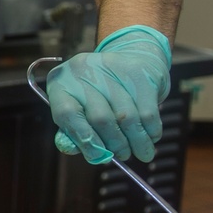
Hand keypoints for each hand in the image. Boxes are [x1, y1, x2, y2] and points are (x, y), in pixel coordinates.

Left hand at [45, 25, 171, 163]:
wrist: (132, 56)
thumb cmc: (100, 94)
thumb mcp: (80, 109)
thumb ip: (78, 134)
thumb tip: (94, 155)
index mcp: (61, 83)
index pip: (67, 114)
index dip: (84, 140)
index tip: (98, 157)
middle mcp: (82, 70)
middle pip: (100, 118)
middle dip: (116, 144)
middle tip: (124, 156)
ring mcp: (110, 67)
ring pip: (126, 116)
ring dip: (137, 142)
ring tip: (142, 152)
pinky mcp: (137, 71)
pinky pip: (146, 111)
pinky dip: (151, 130)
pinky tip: (151, 137)